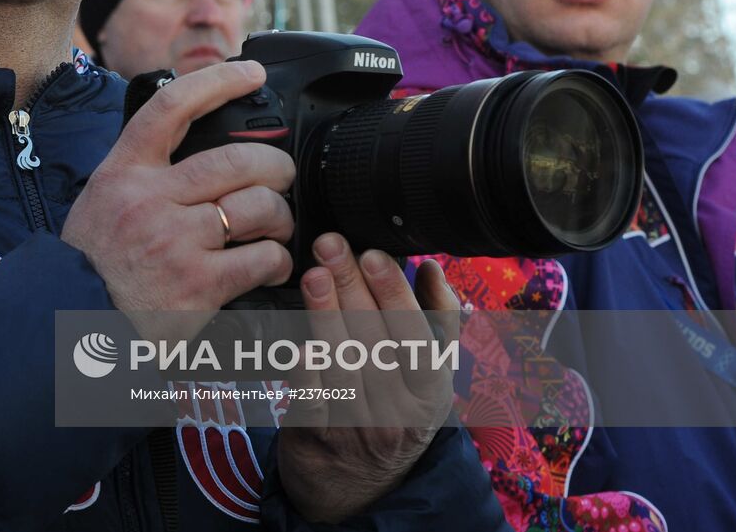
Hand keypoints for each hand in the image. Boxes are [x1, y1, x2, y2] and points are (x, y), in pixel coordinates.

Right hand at [61, 61, 295, 332]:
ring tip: (277, 226)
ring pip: (258, 206)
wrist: (73, 322)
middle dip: (275, 166)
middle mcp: (149, 199)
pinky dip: (278, 260)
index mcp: (124, 172)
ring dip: (281, 216)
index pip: (172, 107)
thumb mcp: (103, 199)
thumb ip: (144, 172)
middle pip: (236, 160)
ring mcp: (175, 241)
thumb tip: (192, 143)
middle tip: (281, 176)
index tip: (250, 74)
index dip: (218, 82)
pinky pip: (262, 258)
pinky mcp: (198, 284)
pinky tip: (271, 265)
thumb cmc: (94, 263)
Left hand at [275, 235, 457, 522]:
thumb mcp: (429, 375)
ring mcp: (357, 425)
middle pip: (376, 341)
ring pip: (342, 362)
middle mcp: (397, 410)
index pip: (418, 336)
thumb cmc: (397, 411)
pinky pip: (312, 397)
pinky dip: (306, 368)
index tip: (375, 255)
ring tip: (313, 275)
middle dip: (351, 287)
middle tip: (331, 246)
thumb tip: (433, 268)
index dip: (396, 294)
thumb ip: (436, 320)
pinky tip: (299, 342)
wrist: (358, 489)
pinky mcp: (318, 436)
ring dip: (326, 314)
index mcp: (430, 389)